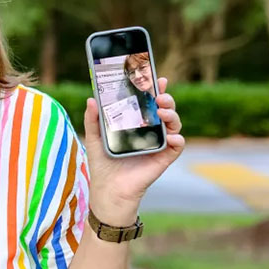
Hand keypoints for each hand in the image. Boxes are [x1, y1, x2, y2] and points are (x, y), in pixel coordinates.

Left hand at [83, 77, 184, 225]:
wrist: (108, 191)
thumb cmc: (102, 164)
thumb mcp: (94, 138)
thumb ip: (93, 119)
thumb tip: (91, 99)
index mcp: (136, 123)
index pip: (148, 102)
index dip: (155, 89)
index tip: (156, 77)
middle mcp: (150, 131)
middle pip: (164, 110)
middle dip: (166, 99)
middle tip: (159, 96)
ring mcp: (159, 144)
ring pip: (174, 124)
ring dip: (172, 115)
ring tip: (162, 111)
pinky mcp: (163, 159)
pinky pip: (177, 147)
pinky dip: (178, 140)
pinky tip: (172, 136)